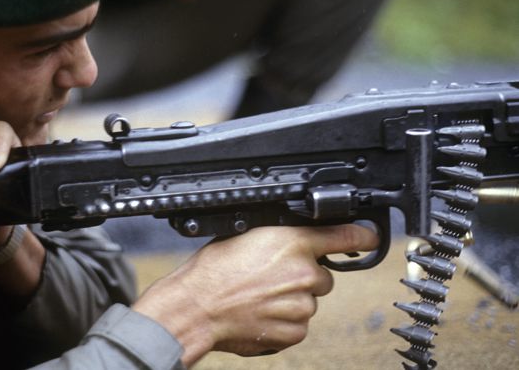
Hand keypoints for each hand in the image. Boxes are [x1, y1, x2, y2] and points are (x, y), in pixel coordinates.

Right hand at [133, 224, 378, 364]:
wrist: (197, 307)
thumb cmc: (213, 270)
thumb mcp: (248, 235)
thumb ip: (282, 238)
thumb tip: (296, 241)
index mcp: (292, 242)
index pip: (344, 236)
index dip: (361, 237)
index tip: (370, 239)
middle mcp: (304, 272)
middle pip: (322, 276)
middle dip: (303, 277)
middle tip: (271, 278)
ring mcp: (302, 305)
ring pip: (309, 301)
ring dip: (291, 300)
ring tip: (259, 296)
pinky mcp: (296, 331)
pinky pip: (299, 324)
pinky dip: (284, 320)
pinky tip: (260, 313)